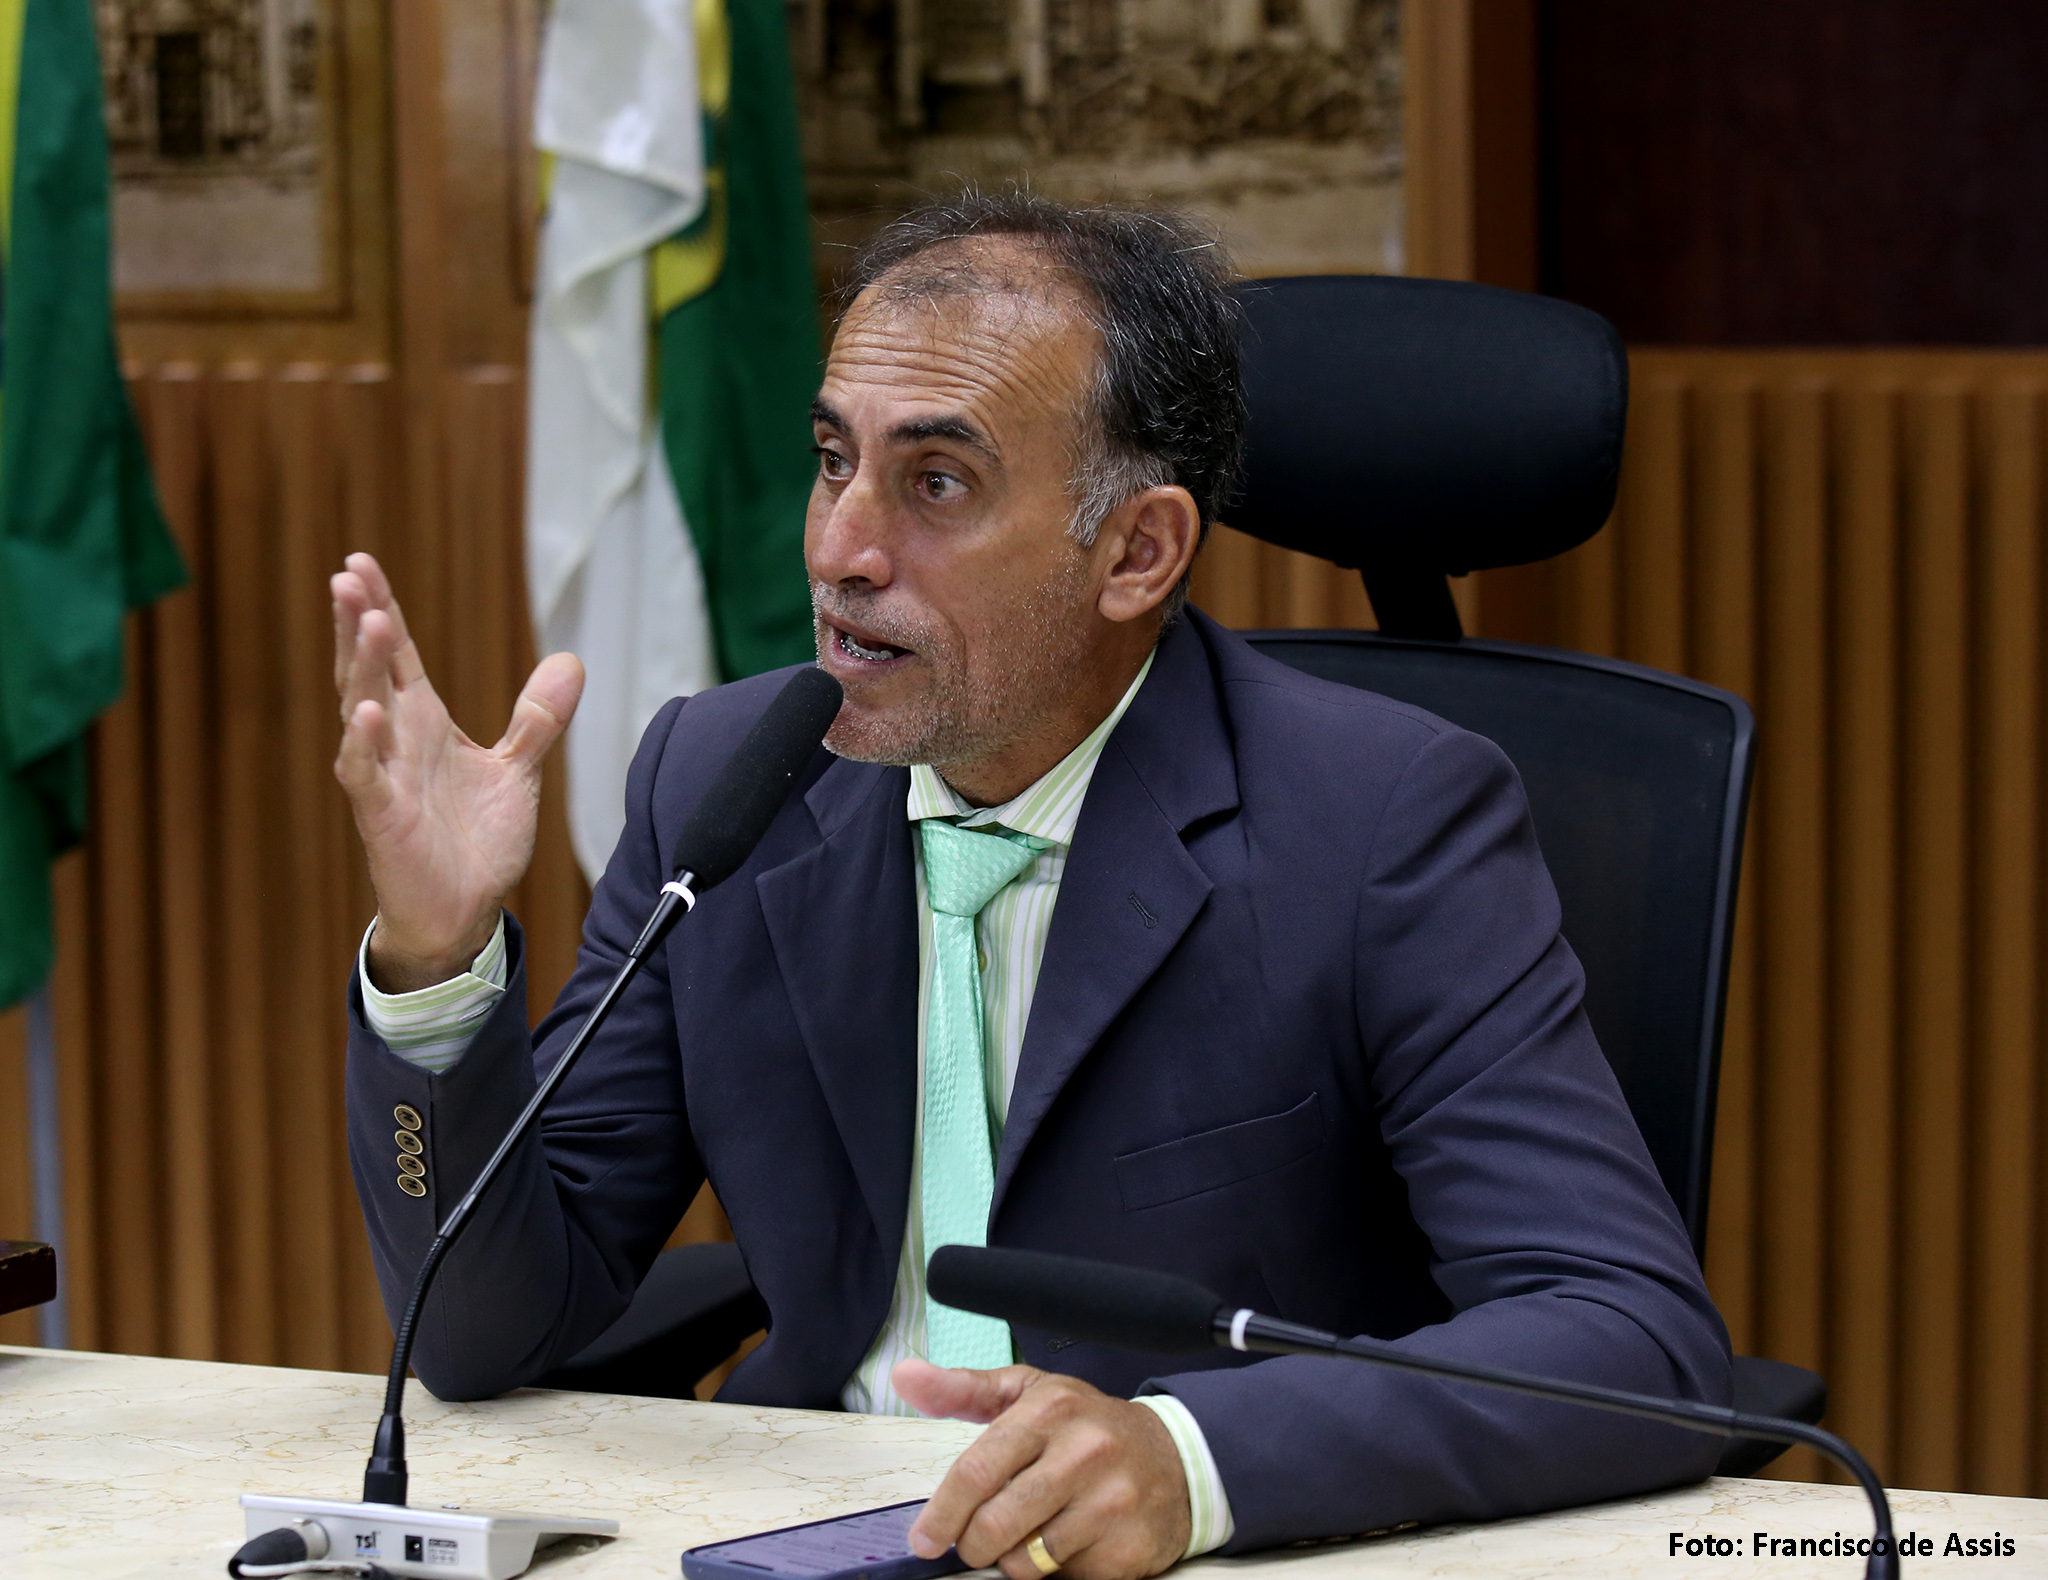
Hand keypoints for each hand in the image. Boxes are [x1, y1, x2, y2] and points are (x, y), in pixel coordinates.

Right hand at [332, 553, 583, 991]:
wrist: (464, 910)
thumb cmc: (477, 839)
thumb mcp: (517, 769)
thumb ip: (537, 718)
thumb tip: (570, 660)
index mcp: (423, 722)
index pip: (396, 654)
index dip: (380, 608)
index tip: (359, 562)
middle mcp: (396, 741)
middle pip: (369, 670)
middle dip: (358, 623)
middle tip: (348, 575)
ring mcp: (384, 776)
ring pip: (361, 711)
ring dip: (362, 668)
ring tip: (366, 621)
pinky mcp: (382, 817)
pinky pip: (364, 775)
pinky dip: (363, 744)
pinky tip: (366, 713)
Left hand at [896, 1360, 1189, 1579]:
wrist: (1175, 1457)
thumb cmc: (1088, 1426)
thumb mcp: (1031, 1392)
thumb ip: (964, 1388)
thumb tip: (906, 1375)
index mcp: (1050, 1410)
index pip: (976, 1471)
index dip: (942, 1513)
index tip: (924, 1538)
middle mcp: (1083, 1452)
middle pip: (995, 1526)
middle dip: (974, 1545)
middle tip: (978, 1542)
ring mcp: (1110, 1503)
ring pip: (1025, 1562)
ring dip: (1015, 1560)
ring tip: (1030, 1536)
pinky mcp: (1128, 1548)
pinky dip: (1055, 1573)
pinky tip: (1069, 1545)